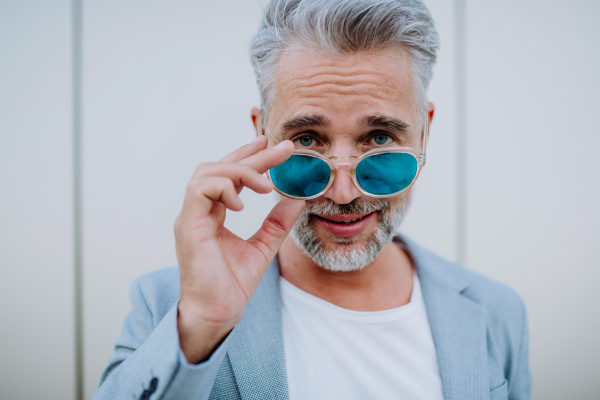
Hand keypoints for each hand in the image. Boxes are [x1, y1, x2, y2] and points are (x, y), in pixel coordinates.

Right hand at [174, 136, 304, 363]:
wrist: (216, 314)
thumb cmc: (231, 286)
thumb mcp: (263, 247)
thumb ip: (276, 223)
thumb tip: (296, 198)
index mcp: (211, 215)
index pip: (228, 176)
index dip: (247, 157)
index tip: (269, 144)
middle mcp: (197, 211)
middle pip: (220, 168)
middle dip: (250, 155)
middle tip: (280, 147)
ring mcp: (190, 217)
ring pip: (207, 173)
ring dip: (239, 171)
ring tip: (265, 184)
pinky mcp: (188, 226)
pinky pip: (199, 190)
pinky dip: (224, 189)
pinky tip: (243, 203)